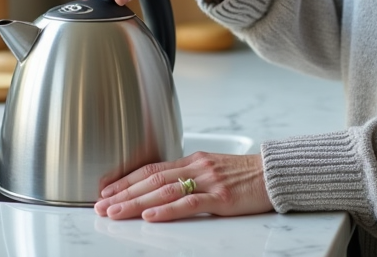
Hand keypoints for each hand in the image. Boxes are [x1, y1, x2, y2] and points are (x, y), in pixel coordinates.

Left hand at [93, 152, 272, 221]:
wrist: (275, 173)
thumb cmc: (244, 174)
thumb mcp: (212, 167)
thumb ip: (188, 174)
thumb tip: (161, 185)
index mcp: (192, 160)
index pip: (151, 169)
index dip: (126, 179)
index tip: (106, 191)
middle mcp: (196, 167)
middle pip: (152, 180)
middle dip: (123, 193)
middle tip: (101, 205)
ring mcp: (208, 181)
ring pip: (164, 191)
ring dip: (136, 203)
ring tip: (116, 212)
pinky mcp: (222, 198)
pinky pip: (190, 203)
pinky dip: (167, 210)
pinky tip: (150, 216)